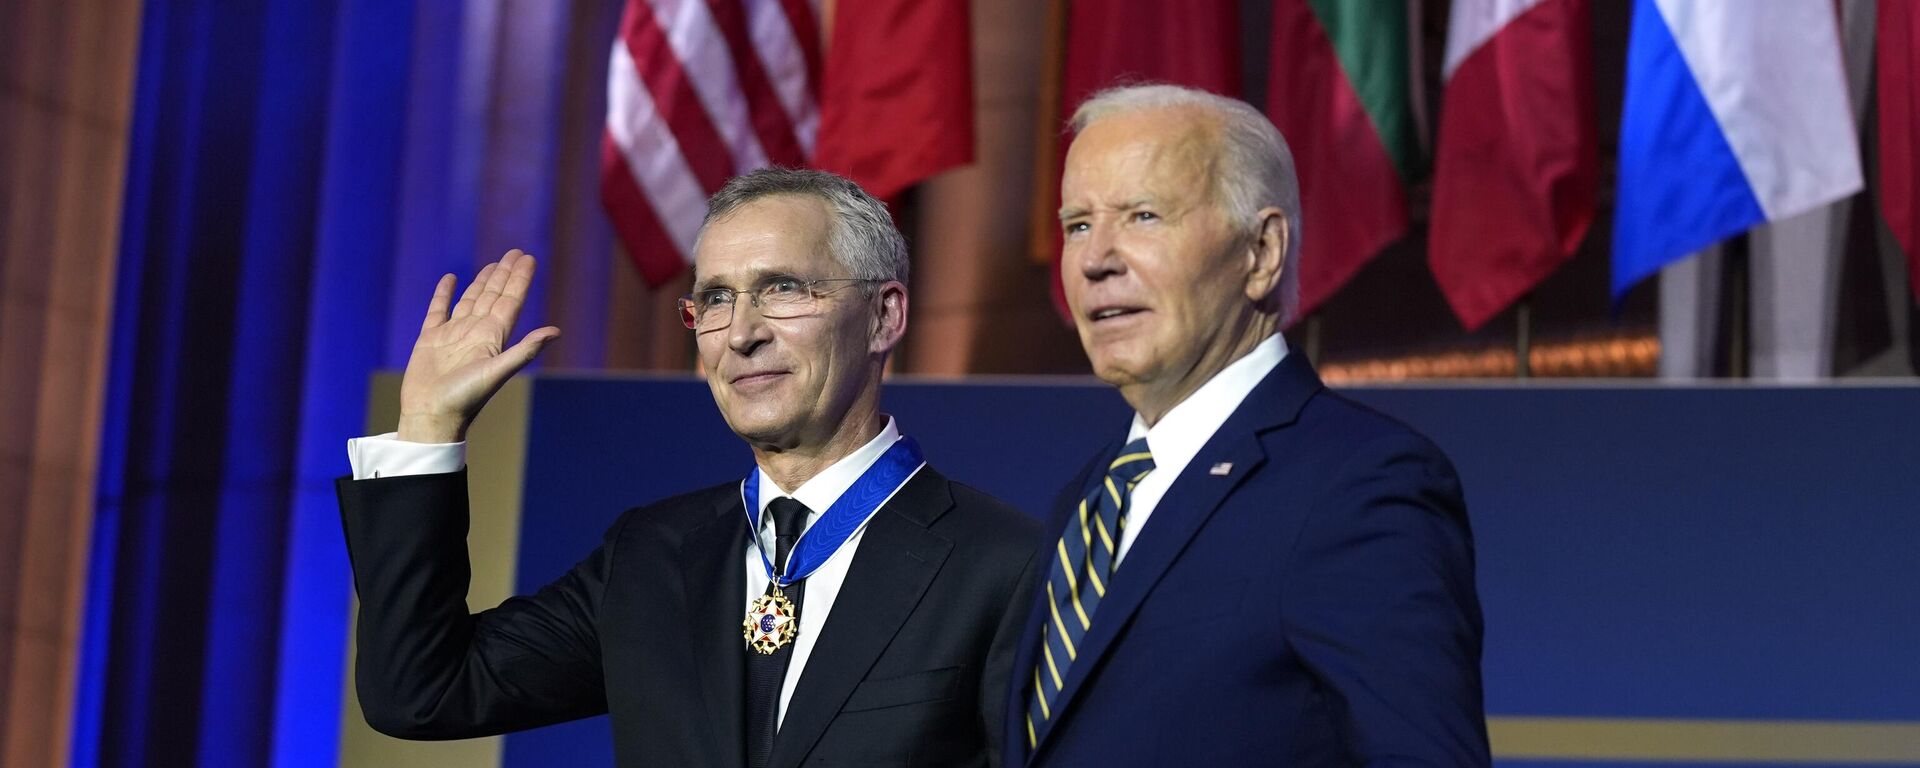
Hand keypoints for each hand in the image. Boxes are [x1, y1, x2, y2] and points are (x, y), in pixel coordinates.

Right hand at [396, 249, 559, 442]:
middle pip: (493, 296)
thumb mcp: (498, 371)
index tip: (528, 258)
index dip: (519, 280)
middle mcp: (475, 333)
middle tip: (515, 252)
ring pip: (470, 300)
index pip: (510, 301)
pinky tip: (450, 279)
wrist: (432, 415)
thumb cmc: (466, 398)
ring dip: (481, 282)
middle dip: (504, 275)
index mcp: (493, 338)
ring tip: (493, 264)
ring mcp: (452, 335)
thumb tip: (556, 332)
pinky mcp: (429, 339)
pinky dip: (443, 294)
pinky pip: (438, 310)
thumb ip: (525, 350)